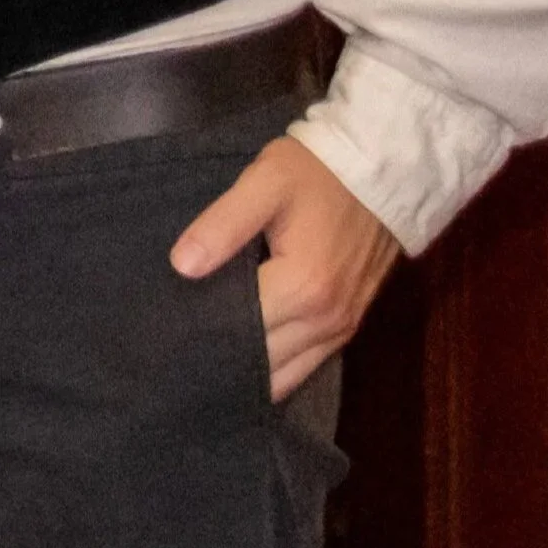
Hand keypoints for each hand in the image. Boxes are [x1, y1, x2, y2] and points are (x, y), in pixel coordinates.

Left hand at [169, 136, 400, 400]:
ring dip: (246, 373)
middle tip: (175, 352)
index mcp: (300, 287)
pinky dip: (275, 370)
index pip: (235, 329)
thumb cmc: (317, 172)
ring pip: (282, 378)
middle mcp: (323, 321)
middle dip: (219, 358)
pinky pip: (304, 368)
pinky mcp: (348, 329)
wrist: (381, 169)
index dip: (199, 329)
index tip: (165, 329)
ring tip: (203, 360)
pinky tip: (244, 359)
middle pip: (258, 363)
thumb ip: (223, 224)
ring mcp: (340, 330)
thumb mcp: (266, 181)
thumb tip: (180, 266)